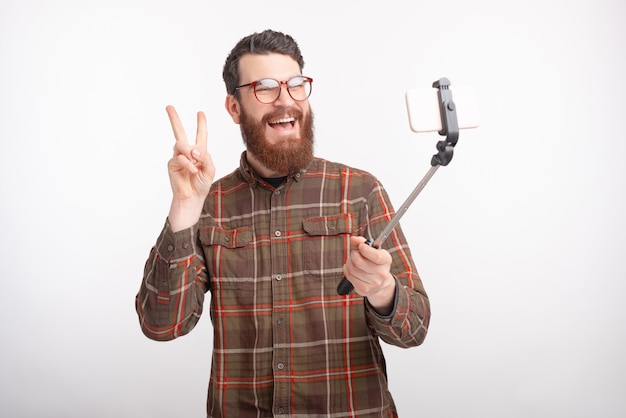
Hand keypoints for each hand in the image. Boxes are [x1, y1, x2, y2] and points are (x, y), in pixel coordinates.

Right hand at [165, 105, 215, 231]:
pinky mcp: (172, 163)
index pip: (200, 135)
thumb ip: (206, 157)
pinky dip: (187, 163)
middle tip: (168, 107)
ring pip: (181, 144)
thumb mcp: (210, 169)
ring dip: (190, 152)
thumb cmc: (201, 183)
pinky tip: (192, 170)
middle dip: (174, 119)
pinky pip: (180, 157)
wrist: (192, 196)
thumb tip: (195, 150)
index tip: (200, 113)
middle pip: (180, 132)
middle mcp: (188, 152)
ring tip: (195, 163)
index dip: (201, 124)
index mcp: (199, 152)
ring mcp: (179, 156)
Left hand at [342, 236, 396, 314]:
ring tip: (352, 261)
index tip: (361, 246)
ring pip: (352, 269)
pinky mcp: (365, 290)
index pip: (377, 257)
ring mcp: (374, 283)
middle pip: (359, 262)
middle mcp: (382, 273)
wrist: (380, 283)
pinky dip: (346, 270)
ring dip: (349, 262)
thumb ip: (362, 242)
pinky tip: (350, 269)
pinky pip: (349, 276)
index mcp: (386, 260)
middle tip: (354, 253)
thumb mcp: (372, 250)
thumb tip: (353, 239)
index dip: (365, 250)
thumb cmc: (373, 262)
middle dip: (353, 254)